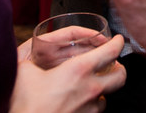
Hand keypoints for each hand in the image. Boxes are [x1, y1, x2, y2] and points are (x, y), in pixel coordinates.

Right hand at [10, 34, 125, 112]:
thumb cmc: (26, 103)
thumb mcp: (25, 71)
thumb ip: (30, 58)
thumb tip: (29, 53)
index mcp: (79, 70)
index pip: (111, 51)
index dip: (118, 43)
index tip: (118, 40)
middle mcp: (90, 89)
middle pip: (120, 76)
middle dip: (120, 67)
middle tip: (113, 63)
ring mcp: (90, 109)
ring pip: (108, 96)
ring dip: (103, 89)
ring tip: (92, 85)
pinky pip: (95, 111)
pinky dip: (91, 104)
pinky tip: (80, 101)